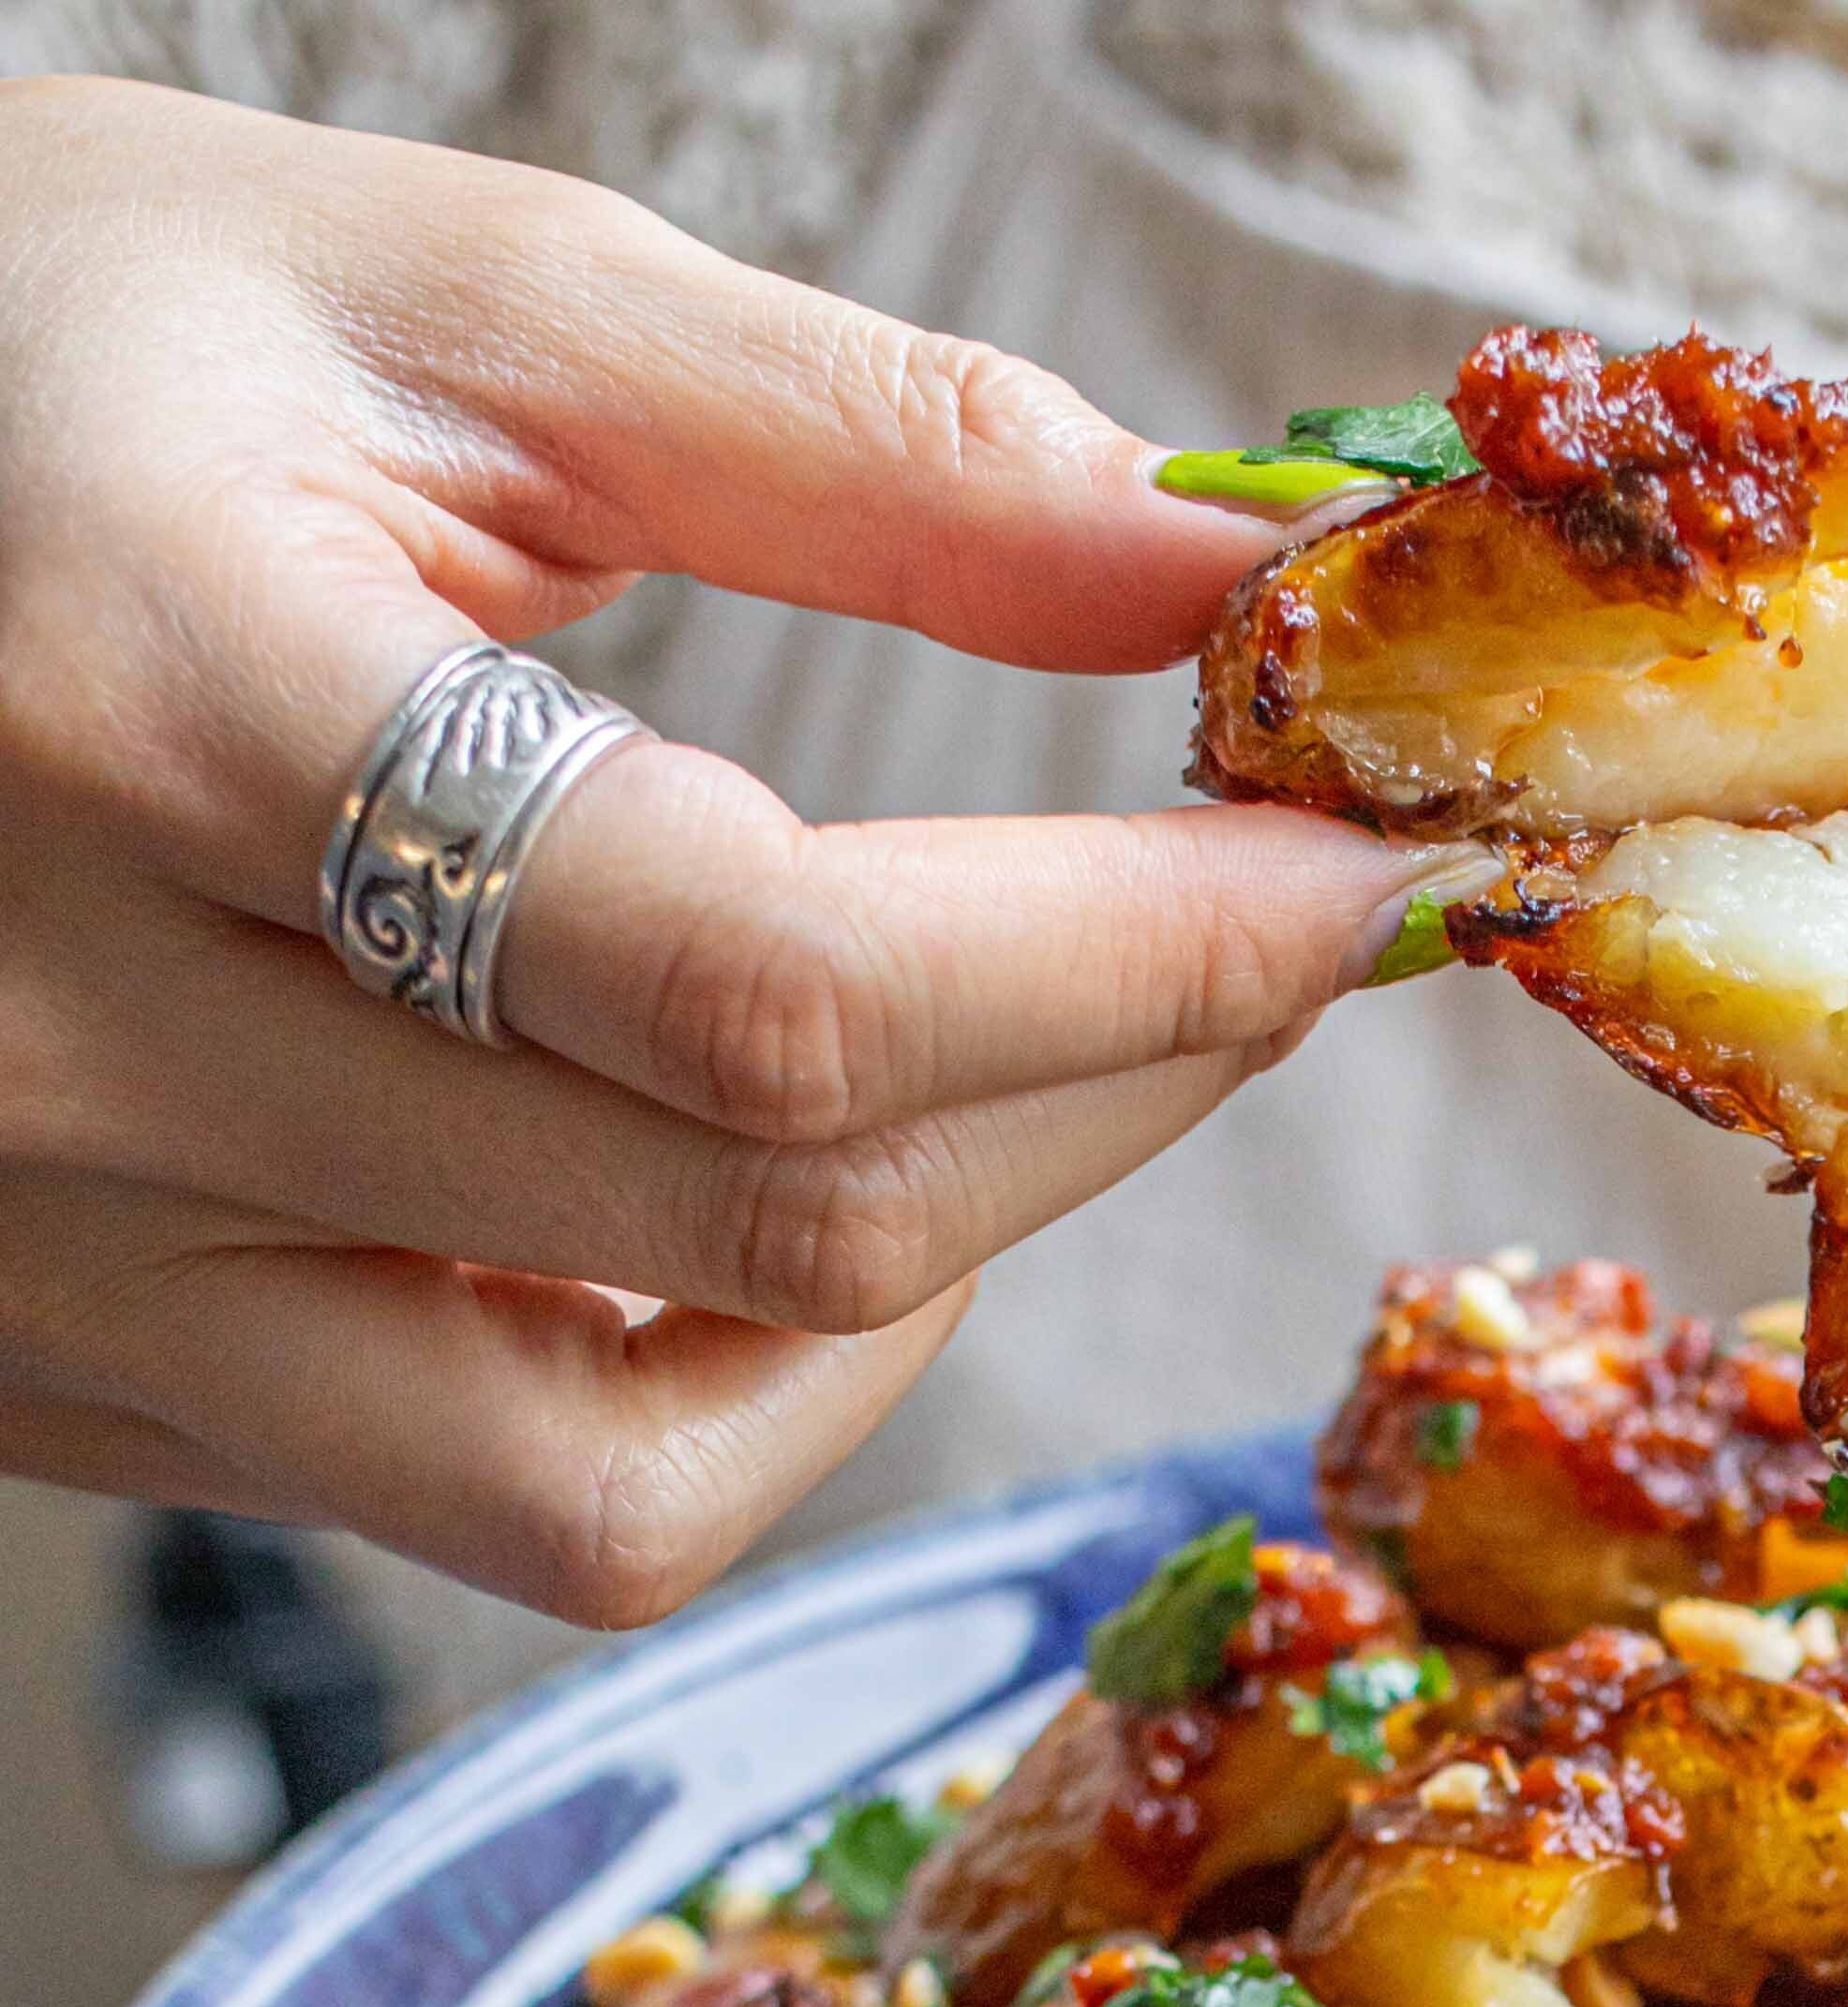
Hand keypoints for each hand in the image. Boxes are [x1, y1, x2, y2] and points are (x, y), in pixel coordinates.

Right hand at [0, 77, 1434, 1620]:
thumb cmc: (6, 356)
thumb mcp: (396, 291)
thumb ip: (835, 440)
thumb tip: (1202, 580)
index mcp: (152, 712)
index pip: (778, 973)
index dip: (1141, 954)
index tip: (1343, 874)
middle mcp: (79, 1052)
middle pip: (773, 1221)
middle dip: (1115, 1092)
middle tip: (1244, 940)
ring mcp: (61, 1272)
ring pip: (633, 1479)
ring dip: (915, 1287)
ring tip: (987, 1070)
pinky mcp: (82, 1390)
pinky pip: (499, 1504)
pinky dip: (712, 1375)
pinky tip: (742, 1186)